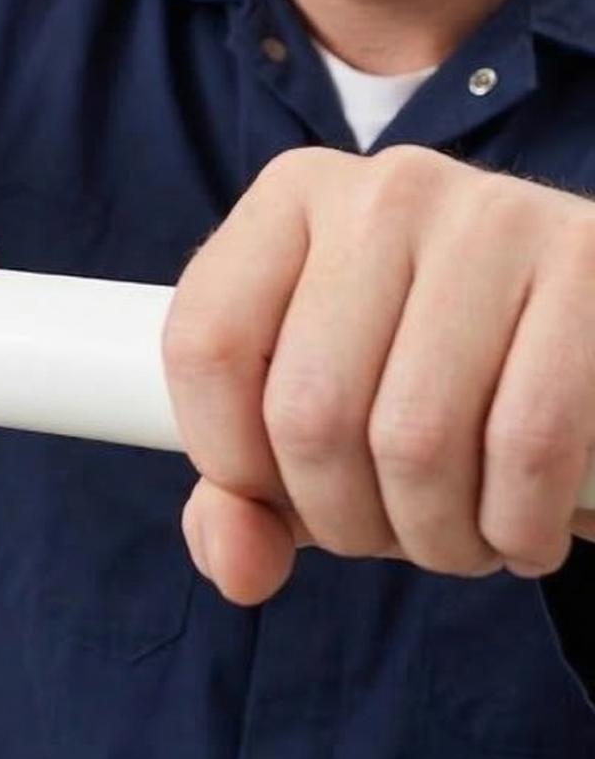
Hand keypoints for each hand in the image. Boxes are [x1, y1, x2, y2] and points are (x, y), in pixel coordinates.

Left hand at [163, 145, 594, 603]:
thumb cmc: (431, 377)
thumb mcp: (317, 418)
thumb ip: (245, 498)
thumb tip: (235, 567)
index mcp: (291, 198)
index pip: (203, 345)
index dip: (230, 460)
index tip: (279, 497)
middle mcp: (382, 191)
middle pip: (307, 408)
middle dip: (343, 520)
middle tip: (390, 533)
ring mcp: (490, 217)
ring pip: (414, 438)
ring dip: (434, 537)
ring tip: (457, 536)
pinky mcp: (589, 263)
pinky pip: (529, 443)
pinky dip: (517, 526)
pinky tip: (522, 531)